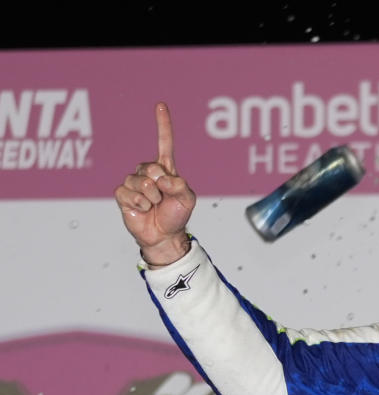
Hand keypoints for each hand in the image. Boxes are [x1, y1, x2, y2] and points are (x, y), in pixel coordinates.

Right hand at [114, 103, 195, 264]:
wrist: (164, 236)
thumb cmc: (176, 215)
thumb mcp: (188, 199)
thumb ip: (180, 186)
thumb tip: (163, 179)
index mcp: (165, 169)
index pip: (164, 143)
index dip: (163, 125)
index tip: (161, 105)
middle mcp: (148, 172)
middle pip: (151, 168)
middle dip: (161, 186)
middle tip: (163, 199)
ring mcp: (134, 182)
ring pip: (140, 182)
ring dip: (151, 198)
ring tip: (154, 206)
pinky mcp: (122, 194)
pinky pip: (129, 193)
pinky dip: (140, 204)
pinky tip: (143, 209)